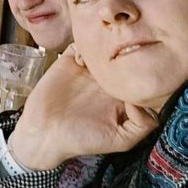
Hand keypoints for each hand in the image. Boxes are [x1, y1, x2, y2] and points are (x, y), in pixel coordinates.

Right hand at [8, 44, 159, 170]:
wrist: (45, 133)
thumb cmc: (82, 140)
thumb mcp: (120, 141)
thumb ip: (141, 126)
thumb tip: (142, 100)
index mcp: (121, 96)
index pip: (140, 78)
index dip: (142, 75)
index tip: (137, 79)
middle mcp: (107, 81)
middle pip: (124, 59)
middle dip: (126, 55)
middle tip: (121, 61)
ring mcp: (88, 71)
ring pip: (104, 49)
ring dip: (105, 49)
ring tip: (101, 61)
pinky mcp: (69, 62)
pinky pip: (80, 46)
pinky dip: (84, 48)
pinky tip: (81, 62)